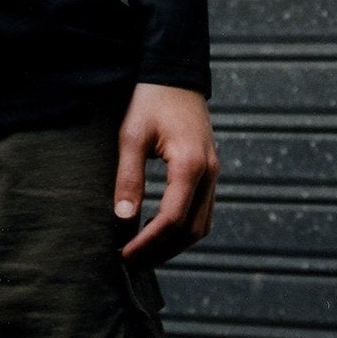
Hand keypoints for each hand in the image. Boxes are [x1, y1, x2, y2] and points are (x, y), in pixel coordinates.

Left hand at [114, 83, 217, 263]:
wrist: (175, 74)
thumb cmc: (150, 101)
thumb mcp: (131, 136)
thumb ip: (129, 178)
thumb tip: (123, 218)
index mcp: (190, 165)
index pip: (172, 219)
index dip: (147, 243)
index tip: (124, 254)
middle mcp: (209, 172)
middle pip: (192, 230)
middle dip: (161, 252)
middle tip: (131, 263)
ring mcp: (213, 172)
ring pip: (202, 225)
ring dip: (174, 245)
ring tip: (144, 254)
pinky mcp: (210, 170)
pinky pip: (203, 211)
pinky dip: (183, 229)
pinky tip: (159, 233)